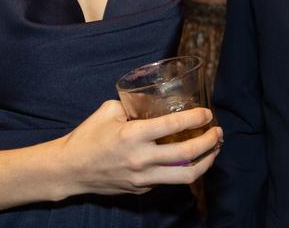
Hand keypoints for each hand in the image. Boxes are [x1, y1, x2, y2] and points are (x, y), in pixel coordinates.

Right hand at [56, 100, 220, 197]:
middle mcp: (141, 159)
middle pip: (188, 154)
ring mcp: (143, 178)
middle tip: (218, 132)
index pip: (174, 125)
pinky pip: (170, 180)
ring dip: (206, 162)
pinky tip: (191, 159)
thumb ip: (133, 105)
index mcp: (133, 135)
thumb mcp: (109, 111)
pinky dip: (185, 169)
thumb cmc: (88, 136)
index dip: (197, 118)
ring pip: (186, 175)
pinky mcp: (142, 189)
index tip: (207, 113)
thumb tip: (153, 99)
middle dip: (210, 142)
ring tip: (214, 150)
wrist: (70, 169)